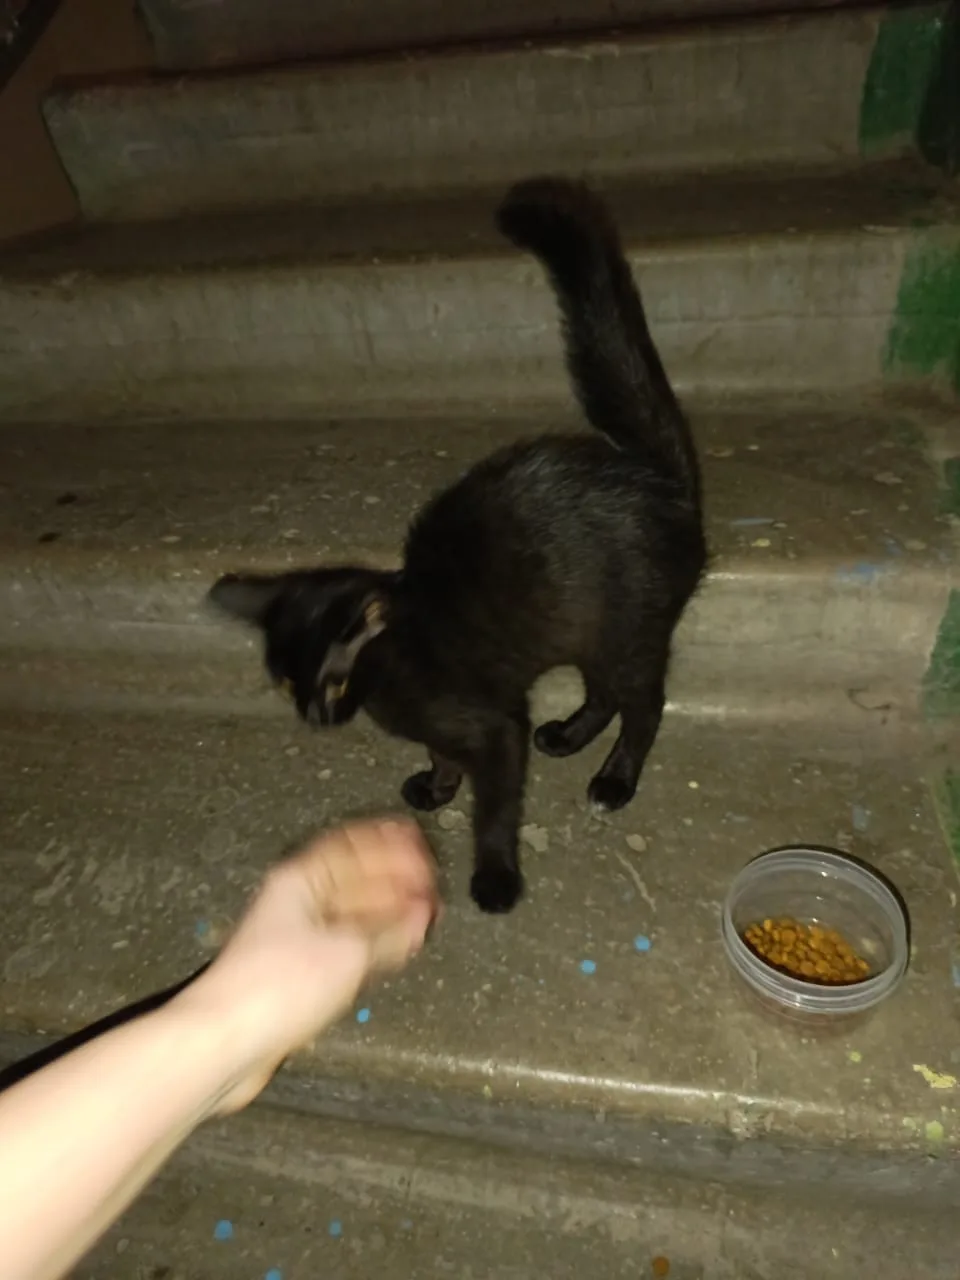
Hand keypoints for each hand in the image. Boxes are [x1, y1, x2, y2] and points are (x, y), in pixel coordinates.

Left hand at [175, 818, 439, 1111]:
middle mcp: (295, 903)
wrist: (226, 1040)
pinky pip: (343, 945)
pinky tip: (392, 948)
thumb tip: (419, 918)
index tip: (419, 845)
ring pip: (350, 912)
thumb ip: (390, 933)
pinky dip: (371, 941)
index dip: (389, 843)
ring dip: (385, 911)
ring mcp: (294, 938)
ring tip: (420, 912)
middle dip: (392, 878)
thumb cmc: (271, 988)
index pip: (352, 845)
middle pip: (352, 878)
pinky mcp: (296, 972)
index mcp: (300, 880)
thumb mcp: (347, 953)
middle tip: (428, 881)